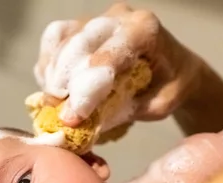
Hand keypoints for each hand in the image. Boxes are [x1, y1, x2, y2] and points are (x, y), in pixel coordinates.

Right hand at [34, 2, 203, 127]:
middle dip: (64, 84)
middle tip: (61, 116)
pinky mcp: (80, 25)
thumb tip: (82, 126)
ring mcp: (97, 18)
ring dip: (52, 77)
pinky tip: (54, 89)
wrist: (174, 69)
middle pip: (77, 45)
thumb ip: (123, 112)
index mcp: (145, 31)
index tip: (72, 119)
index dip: (85, 91)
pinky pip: (53, 40)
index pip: (106, 59)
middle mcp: (119, 17)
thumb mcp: (157, 107)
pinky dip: (48, 67)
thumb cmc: (169, 88)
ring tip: (56, 104)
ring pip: (60, 40)